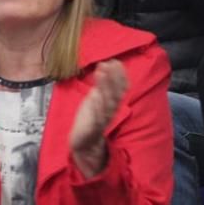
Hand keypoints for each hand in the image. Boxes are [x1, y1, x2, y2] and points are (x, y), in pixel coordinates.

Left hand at [69, 60, 127, 178]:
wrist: (83, 143)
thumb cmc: (90, 118)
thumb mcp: (97, 99)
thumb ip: (102, 86)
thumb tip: (106, 66)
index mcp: (112, 104)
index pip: (120, 89)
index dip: (120, 75)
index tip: (116, 61)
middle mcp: (110, 111)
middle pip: (115, 94)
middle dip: (114, 78)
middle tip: (110, 63)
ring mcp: (102, 120)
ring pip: (107, 103)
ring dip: (106, 87)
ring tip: (102, 72)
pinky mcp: (92, 129)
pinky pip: (97, 118)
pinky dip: (97, 107)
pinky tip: (95, 95)